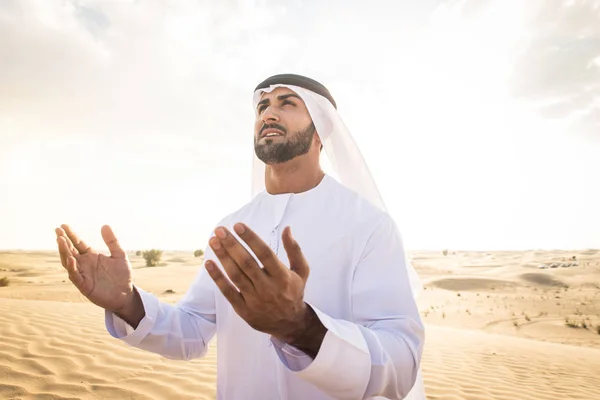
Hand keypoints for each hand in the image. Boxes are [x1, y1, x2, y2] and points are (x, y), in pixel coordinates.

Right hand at [55, 224, 141, 323]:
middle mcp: (84, 264)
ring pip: (68, 262)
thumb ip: (112, 241)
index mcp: (91, 256)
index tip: (63, 225)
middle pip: (70, 250)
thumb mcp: (119, 255)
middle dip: (63, 241)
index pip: (78, 243)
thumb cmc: (122, 276)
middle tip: (57, 230)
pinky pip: (75, 276)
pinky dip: (72, 267)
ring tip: (60, 240)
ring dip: (64, 251)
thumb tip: (104, 225)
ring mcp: (83, 274)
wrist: (126, 294)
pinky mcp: (84, 285)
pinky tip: (71, 258)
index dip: (71, 234)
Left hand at [205, 223, 311, 342]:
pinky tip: (209, 263)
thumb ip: (294, 249)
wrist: (290, 324)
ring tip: (213, 241)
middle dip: (232, 244)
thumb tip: (287, 228)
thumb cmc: (294, 291)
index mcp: (283, 276)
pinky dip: (217, 278)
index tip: (238, 226)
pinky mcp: (244, 310)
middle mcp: (268, 288)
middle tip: (219, 230)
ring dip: (223, 257)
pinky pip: (228, 292)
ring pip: (236, 275)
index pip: (265, 254)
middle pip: (247, 263)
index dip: (251, 239)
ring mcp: (255, 300)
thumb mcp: (301, 271)